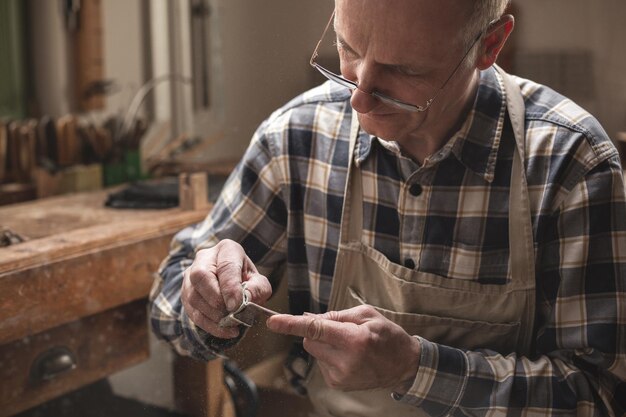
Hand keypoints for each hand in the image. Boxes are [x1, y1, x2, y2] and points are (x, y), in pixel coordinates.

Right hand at [182, 239, 271, 338]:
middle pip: (200, 276)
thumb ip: (257, 289)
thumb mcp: (259, 281)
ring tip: (231, 323)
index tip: (237, 305)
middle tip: (232, 313)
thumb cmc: (246, 280)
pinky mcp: (185, 294)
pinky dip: (208, 325)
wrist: (231, 282)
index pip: (225, 266)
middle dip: (216, 299)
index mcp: (227, 250)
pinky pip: (192, 311)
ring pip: (193, 296)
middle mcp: (204, 258)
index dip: (230, 287)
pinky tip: (224, 331)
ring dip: (213, 315)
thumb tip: (245, 300)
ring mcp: (190, 276)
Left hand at [266, 305, 420, 390]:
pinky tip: (349, 357)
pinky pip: (321, 363)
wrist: (403, 365)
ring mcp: (340, 376)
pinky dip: (329, 356)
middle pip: (310, 340)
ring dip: (325, 345)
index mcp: (354, 340)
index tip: (273, 321)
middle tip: (340, 330)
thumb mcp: (366, 315)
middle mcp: (345, 361)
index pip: (315, 329)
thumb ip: (335, 316)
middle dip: (317, 332)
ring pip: (314, 352)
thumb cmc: (387, 335)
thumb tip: (308, 319)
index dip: (291, 325)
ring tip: (350, 345)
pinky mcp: (338, 384)